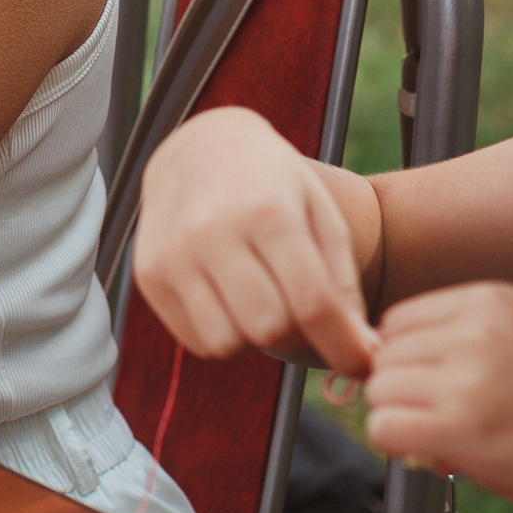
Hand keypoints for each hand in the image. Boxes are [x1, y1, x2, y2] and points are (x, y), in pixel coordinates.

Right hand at [131, 106, 382, 377]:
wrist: (198, 149)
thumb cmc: (272, 185)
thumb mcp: (320, 215)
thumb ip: (342, 285)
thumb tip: (362, 355)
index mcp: (266, 210)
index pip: (312, 303)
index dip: (344, 347)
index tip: (363, 364)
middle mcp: (212, 231)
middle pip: (270, 329)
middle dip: (299, 336)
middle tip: (305, 317)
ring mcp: (173, 253)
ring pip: (229, 344)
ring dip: (256, 339)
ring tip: (265, 305)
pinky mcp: (149, 273)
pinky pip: (197, 340)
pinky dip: (224, 336)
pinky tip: (232, 302)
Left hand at [365, 282, 512, 512]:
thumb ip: (474, 338)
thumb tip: (404, 360)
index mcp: (494, 300)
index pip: (400, 321)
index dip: (410, 362)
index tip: (436, 389)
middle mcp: (476, 328)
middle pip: (385, 356)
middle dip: (404, 392)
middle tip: (443, 421)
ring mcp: (469, 376)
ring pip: (380, 391)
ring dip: (403, 420)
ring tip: (450, 439)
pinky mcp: (465, 428)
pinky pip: (386, 428)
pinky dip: (401, 447)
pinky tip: (439, 455)